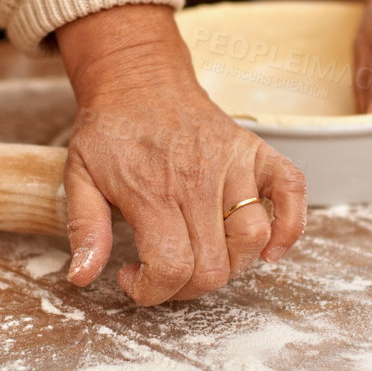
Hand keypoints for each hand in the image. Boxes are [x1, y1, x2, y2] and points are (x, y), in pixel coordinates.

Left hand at [57, 5, 307, 304]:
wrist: (138, 79)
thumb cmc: (110, 131)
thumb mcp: (79, 177)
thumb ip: (84, 229)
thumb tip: (81, 277)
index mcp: (153, 191)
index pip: (172, 268)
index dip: (152, 291)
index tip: (133, 278)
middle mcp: (199, 180)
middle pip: (214, 266)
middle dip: (186, 287)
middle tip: (164, 271)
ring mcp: (234, 164)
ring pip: (253, 238)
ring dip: (232, 265)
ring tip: (203, 256)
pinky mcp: (257, 152)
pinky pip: (293, 192)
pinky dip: (290, 226)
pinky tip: (269, 249)